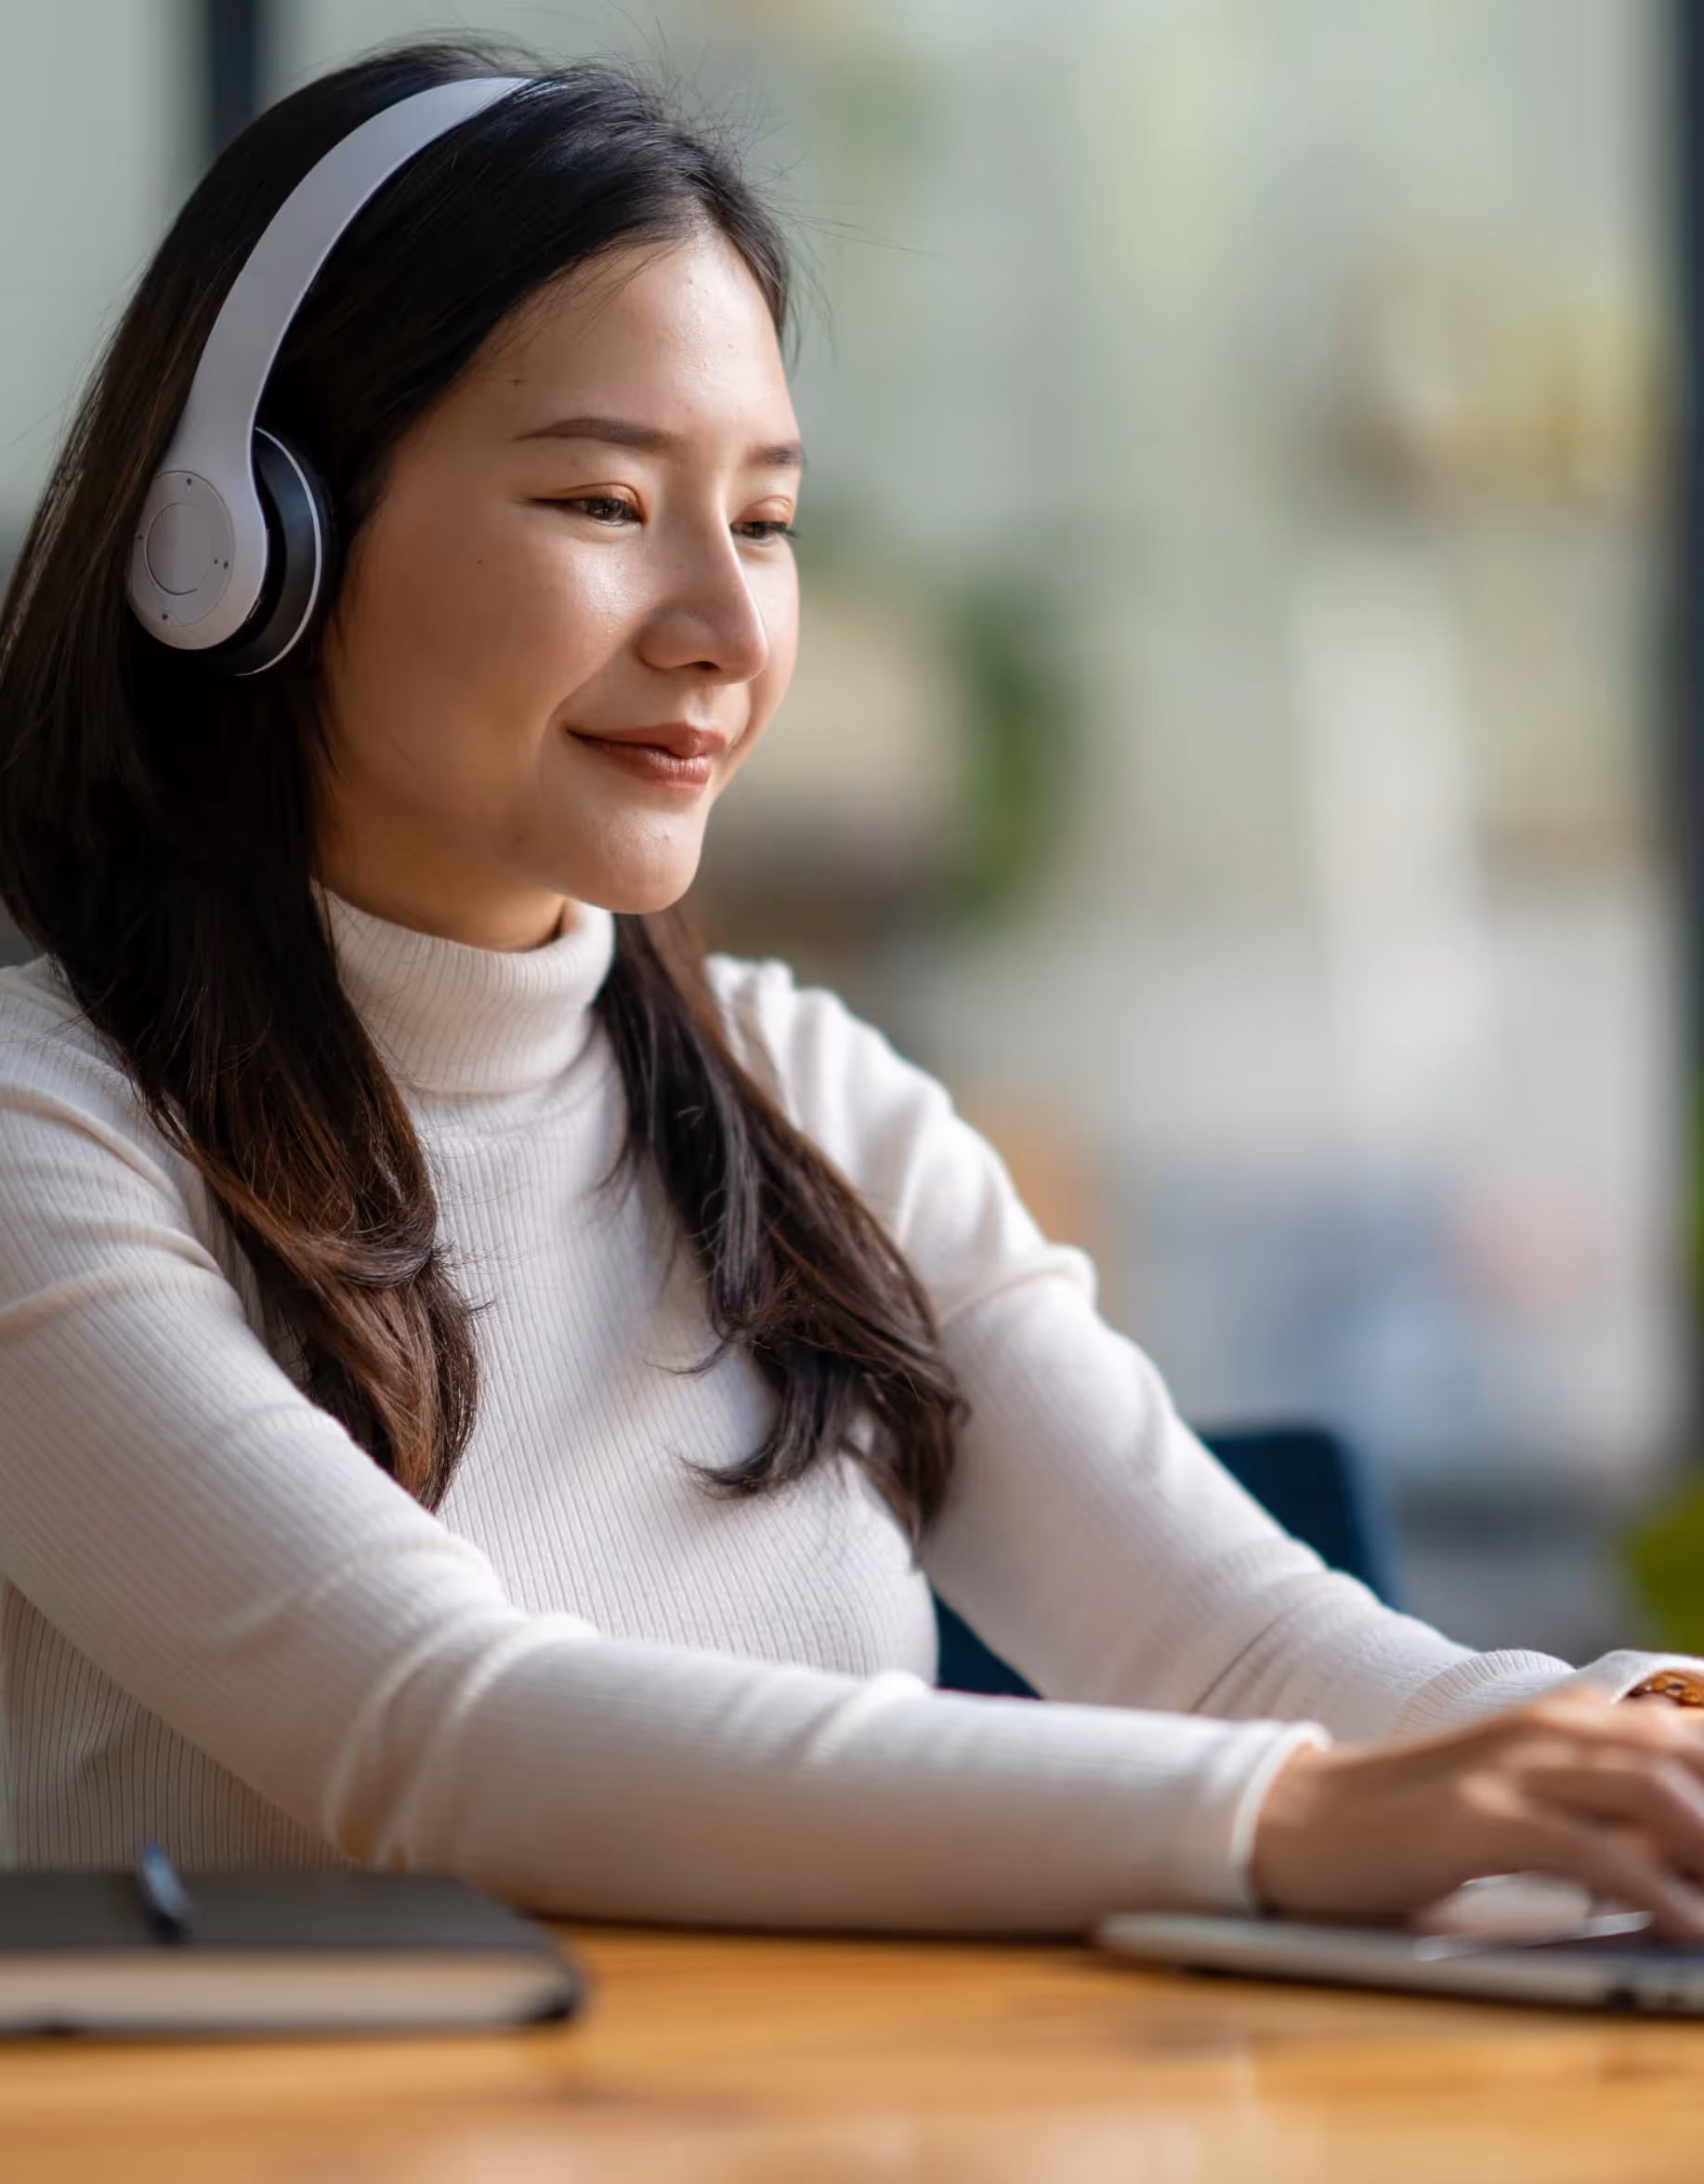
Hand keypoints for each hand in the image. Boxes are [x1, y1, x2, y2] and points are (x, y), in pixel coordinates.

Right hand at [1251, 1683, 1703, 1936]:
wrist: (1297, 1817)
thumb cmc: (1415, 1823)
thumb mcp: (1518, 1797)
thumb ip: (1598, 1809)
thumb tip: (1684, 1857)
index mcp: (1562, 1718)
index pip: (1687, 1736)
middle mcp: (1546, 1728)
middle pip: (1685, 1757)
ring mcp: (1510, 1767)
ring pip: (1652, 1793)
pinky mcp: (1478, 1817)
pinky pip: (1590, 1851)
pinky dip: (1654, 1892)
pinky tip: (1690, 1930)